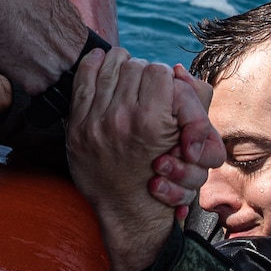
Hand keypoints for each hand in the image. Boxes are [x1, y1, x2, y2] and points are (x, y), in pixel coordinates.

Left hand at [66, 49, 188, 270]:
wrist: (128, 209)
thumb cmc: (165, 177)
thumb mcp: (192, 146)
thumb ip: (193, 104)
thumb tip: (177, 71)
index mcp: (152, 122)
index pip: (160, 71)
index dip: (166, 77)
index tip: (165, 87)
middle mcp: (122, 119)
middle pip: (135, 67)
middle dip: (143, 72)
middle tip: (146, 82)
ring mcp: (95, 122)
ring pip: (109, 68)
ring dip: (120, 65)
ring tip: (126, 70)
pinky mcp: (77, 127)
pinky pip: (82, 81)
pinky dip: (92, 66)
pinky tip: (100, 61)